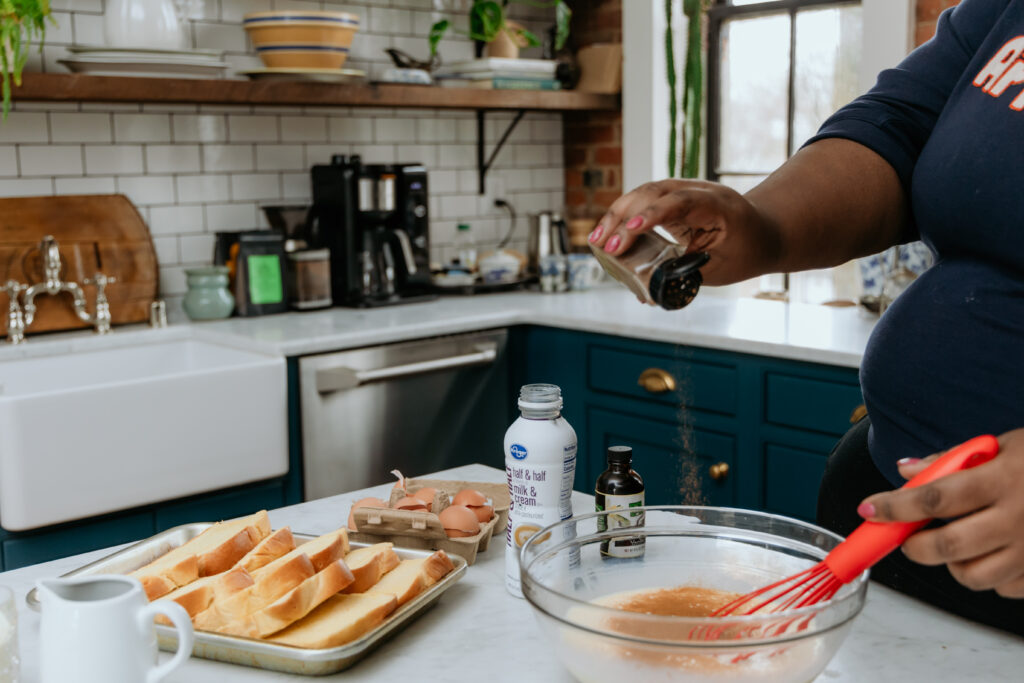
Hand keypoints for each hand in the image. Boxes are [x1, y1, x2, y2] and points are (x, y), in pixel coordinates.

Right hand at [586, 179, 780, 285]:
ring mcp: (684, 190)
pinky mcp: (672, 198)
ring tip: (595, 241)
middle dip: (624, 218)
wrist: (765, 230)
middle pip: (654, 192)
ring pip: (643, 193)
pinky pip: (643, 201)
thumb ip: (683, 275)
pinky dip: (623, 217)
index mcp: (719, 205)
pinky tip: (606, 236)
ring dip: (616, 216)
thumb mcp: (719, 269)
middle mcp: (699, 189)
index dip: (654, 213)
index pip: (681, 202)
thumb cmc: (746, 251)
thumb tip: (644, 292)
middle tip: (603, 246)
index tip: (632, 229)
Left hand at [857, 429, 1023, 597]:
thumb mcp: (1002, 445)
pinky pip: (1001, 587)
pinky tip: (990, 551)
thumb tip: (905, 469)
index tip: (868, 509)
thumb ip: (951, 460)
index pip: (935, 499)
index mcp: (1002, 479)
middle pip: (947, 546)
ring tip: (955, 540)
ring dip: (950, 562)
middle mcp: (1018, 518)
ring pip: (971, 575)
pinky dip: (986, 574)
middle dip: (914, 545)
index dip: (894, 507)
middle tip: (907, 536)